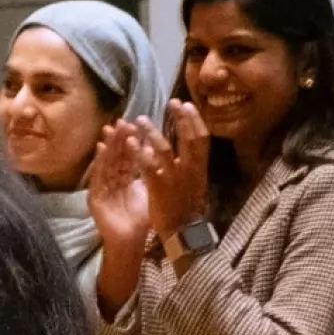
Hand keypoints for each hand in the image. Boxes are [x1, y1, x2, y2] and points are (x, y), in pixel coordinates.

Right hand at [87, 119, 151, 256]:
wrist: (131, 241)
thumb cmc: (140, 219)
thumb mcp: (148, 191)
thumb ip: (149, 173)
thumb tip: (155, 150)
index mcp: (124, 179)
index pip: (127, 157)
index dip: (130, 141)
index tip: (134, 124)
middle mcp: (112, 181)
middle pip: (116, 157)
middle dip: (118, 139)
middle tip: (122, 121)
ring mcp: (102, 188)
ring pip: (106, 164)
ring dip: (108, 146)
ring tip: (110, 129)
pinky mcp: (95, 197)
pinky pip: (98, 178)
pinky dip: (99, 163)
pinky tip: (100, 149)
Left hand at [139, 102, 212, 244]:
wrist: (183, 232)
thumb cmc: (187, 207)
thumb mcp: (196, 183)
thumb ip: (192, 164)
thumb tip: (189, 145)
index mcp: (200, 168)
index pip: (203, 138)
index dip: (195, 120)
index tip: (187, 105)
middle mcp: (190, 170)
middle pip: (188, 138)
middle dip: (181, 118)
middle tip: (172, 102)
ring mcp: (174, 178)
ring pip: (163, 149)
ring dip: (152, 132)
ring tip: (141, 120)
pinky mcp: (158, 187)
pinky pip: (147, 166)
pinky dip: (139, 153)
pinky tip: (131, 143)